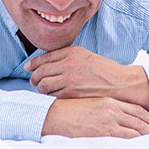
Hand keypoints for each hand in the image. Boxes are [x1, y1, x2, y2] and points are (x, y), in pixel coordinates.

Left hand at [27, 46, 148, 108]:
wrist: (120, 83)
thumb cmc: (103, 70)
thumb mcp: (85, 55)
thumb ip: (66, 56)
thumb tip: (46, 63)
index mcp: (72, 52)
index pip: (45, 57)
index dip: (33, 63)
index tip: (28, 67)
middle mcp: (69, 64)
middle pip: (41, 72)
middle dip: (34, 77)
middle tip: (33, 81)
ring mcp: (70, 79)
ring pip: (44, 85)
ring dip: (41, 88)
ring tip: (42, 89)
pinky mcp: (72, 94)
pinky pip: (53, 95)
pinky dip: (50, 96)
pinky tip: (52, 95)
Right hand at [41, 97, 148, 137]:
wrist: (54, 114)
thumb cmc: (68, 110)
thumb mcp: (89, 104)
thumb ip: (103, 109)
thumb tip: (114, 118)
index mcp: (109, 101)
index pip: (134, 109)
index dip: (148, 116)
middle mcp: (112, 109)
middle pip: (138, 119)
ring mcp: (109, 121)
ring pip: (135, 129)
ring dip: (148, 134)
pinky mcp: (104, 132)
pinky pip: (125, 137)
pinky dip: (136, 141)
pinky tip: (142, 144)